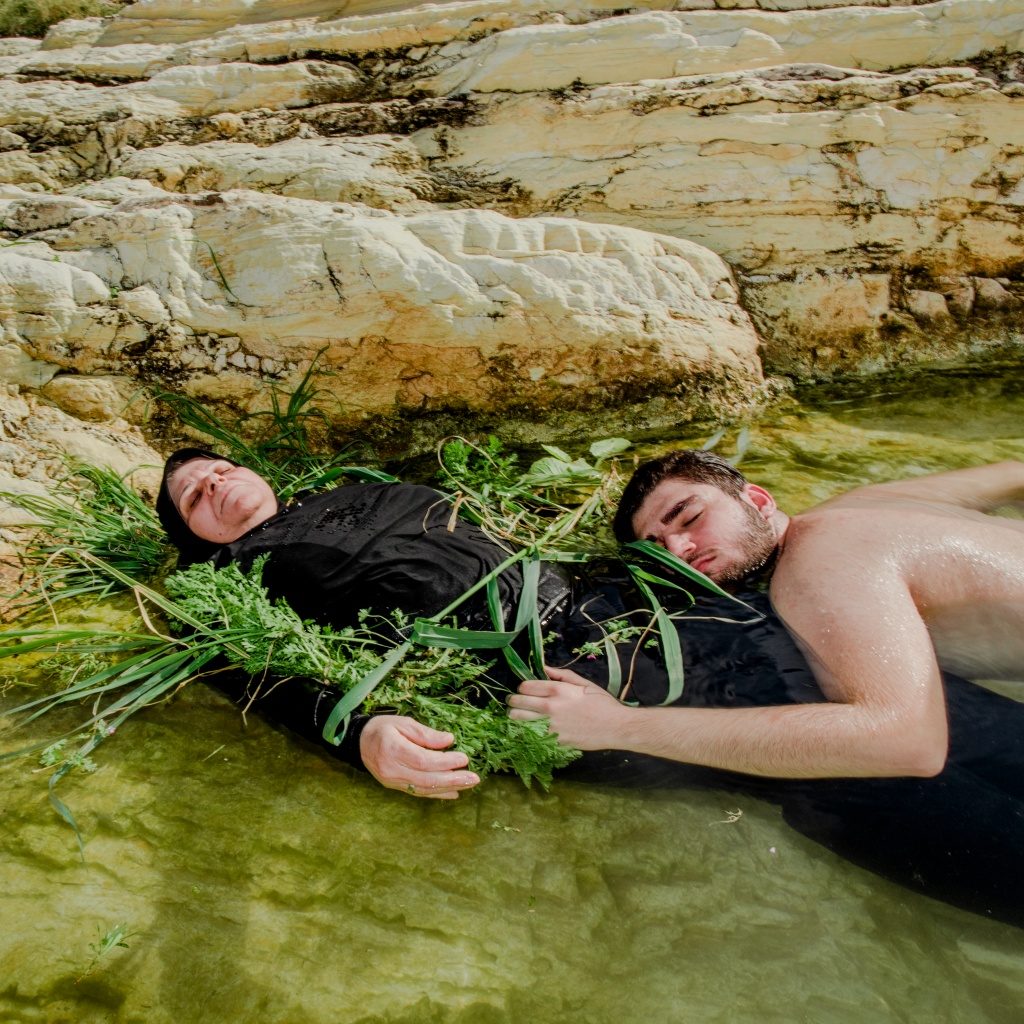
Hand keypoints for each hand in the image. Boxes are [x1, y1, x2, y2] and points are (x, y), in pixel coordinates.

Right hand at [359, 716, 479, 799]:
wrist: (359, 742)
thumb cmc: (383, 728)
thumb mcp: (404, 723)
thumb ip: (426, 734)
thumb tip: (449, 740)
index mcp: (392, 749)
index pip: (423, 760)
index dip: (445, 762)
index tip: (463, 758)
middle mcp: (391, 770)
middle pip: (426, 778)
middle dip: (452, 779)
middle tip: (474, 778)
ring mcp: (392, 781)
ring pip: (424, 789)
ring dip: (448, 788)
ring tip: (468, 784)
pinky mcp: (395, 787)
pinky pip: (418, 792)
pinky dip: (437, 794)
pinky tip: (453, 793)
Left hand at [507, 666, 629, 750]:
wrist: (616, 727)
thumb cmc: (602, 703)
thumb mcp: (584, 683)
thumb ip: (562, 675)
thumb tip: (545, 668)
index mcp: (558, 690)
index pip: (526, 686)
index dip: (521, 687)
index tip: (522, 689)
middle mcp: (551, 707)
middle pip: (519, 703)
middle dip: (513, 701)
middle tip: (511, 702)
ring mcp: (552, 726)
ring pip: (521, 721)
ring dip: (515, 717)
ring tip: (514, 716)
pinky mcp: (556, 741)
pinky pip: (536, 735)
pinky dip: (531, 732)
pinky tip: (531, 729)